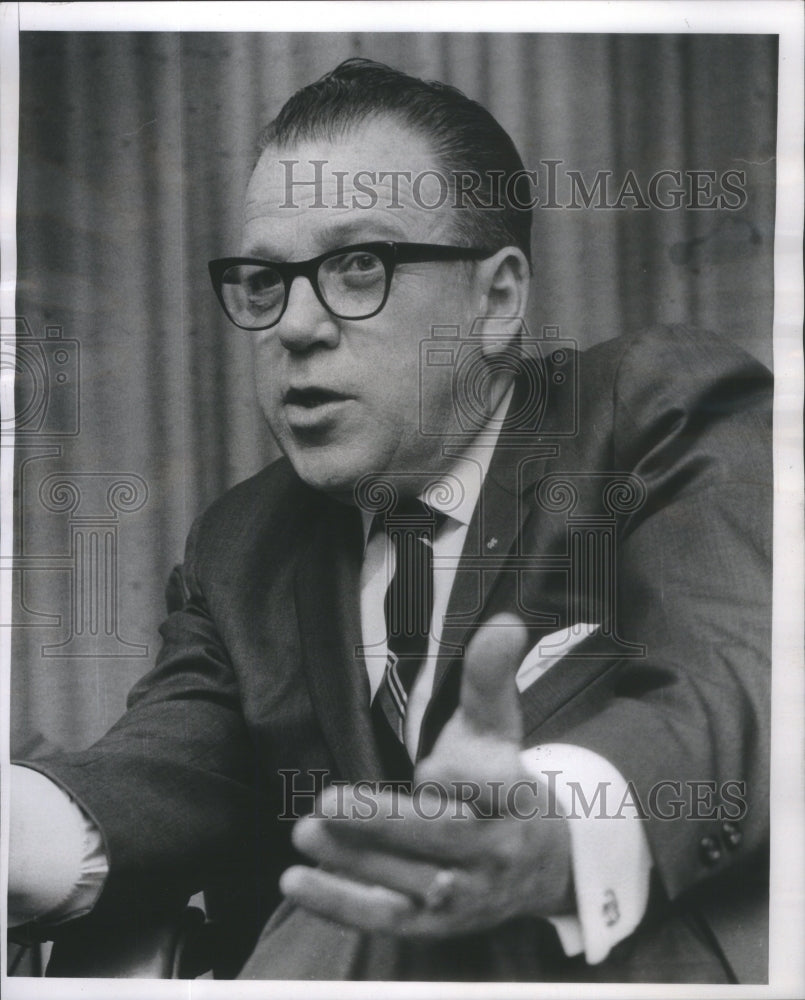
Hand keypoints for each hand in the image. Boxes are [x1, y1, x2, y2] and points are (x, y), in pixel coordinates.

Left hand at [280, 614, 572, 937]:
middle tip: (328, 803)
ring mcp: (467, 894)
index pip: (494, 786)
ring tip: (305, 831)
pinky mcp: (437, 925)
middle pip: (443, 839)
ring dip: (354, 862)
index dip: (462, 778)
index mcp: (517, 796)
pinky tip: (296, 881)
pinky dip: (341, 906)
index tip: (432, 770)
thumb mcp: (499, 726)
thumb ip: (490, 676)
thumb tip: (504, 621)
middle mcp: (497, 851)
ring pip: (410, 882)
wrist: (542, 864)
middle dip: (386, 823)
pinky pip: (388, 918)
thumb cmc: (503, 782)